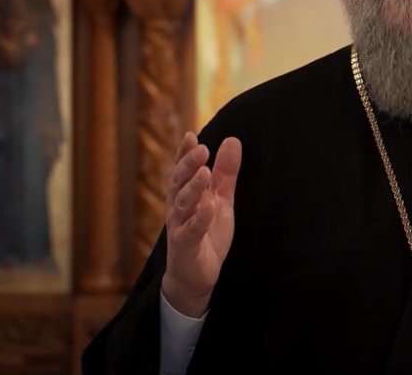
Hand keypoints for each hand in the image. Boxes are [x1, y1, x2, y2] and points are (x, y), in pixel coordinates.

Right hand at [162, 133, 241, 317]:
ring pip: (183, 204)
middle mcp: (178, 208)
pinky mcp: (186, 246)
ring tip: (204, 172)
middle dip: (188, 165)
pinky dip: (199, 218)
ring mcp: (180, 227)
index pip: (182, 170)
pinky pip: (191, 230)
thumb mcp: (221, 200)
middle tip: (201, 149)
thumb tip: (232, 140)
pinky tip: (208, 206)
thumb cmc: (206, 233)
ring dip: (193, 188)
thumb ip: (226, 173)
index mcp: (185, 195)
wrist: (196, 275)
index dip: (184, 153)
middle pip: (179, 182)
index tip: (191, 135)